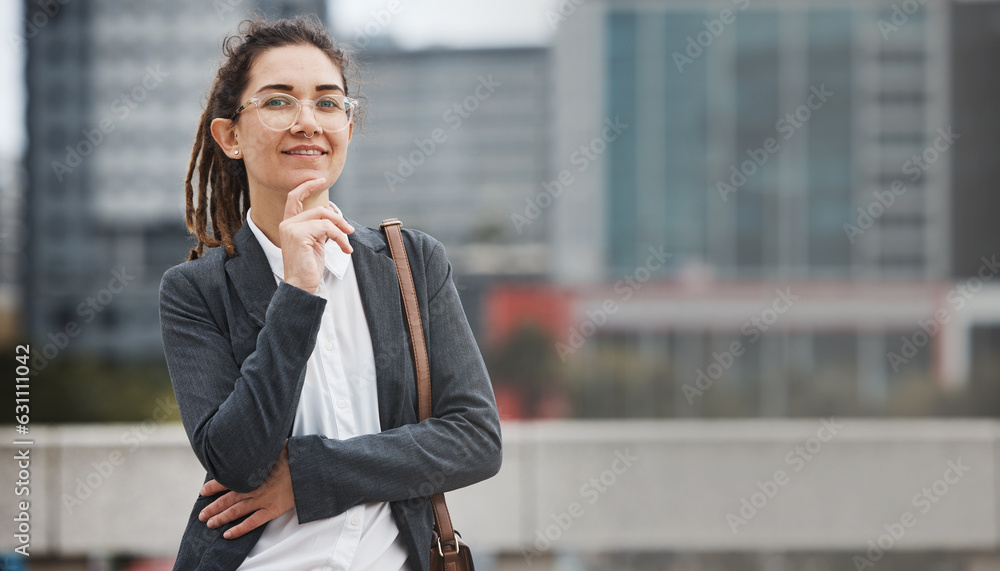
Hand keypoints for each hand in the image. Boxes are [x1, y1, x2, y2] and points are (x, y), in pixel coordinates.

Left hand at [198, 443, 294, 539]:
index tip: (203, 491)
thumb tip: (256, 437)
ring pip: (236, 512)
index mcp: (253, 472)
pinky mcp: (272, 510)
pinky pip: (252, 523)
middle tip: (202, 514)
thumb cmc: (295, 457)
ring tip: (209, 524)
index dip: (213, 486)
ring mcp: (262, 500)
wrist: (309, 470)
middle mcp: (254, 488)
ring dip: (220, 518)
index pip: (227, 480)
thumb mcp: (277, 446)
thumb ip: (264, 446)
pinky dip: (239, 530)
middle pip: (228, 499)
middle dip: (213, 507)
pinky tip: (227, 534)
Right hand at [279, 177, 353, 292]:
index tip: (321, 179)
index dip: (308, 186)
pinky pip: (327, 228)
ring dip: (341, 231)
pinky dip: (340, 237)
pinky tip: (344, 249)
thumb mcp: (316, 243)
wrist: (301, 285)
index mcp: (289, 224)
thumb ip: (320, 228)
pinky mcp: (299, 235)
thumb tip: (335, 218)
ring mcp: (291, 228)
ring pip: (325, 218)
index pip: (295, 198)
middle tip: (350, 231)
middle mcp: (287, 224)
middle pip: (319, 209)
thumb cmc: (309, 267)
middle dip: (338, 219)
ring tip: (346, 244)